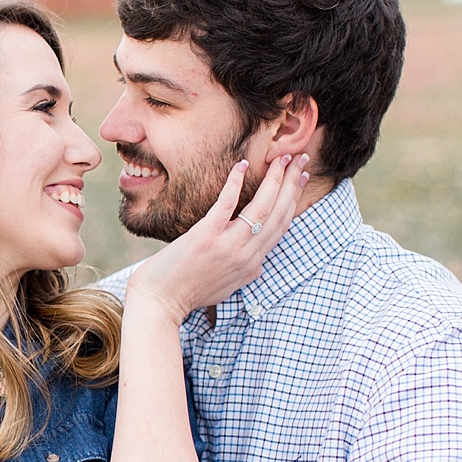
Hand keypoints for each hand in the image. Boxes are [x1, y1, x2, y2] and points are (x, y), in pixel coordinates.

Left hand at [127, 153, 309, 324]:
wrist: (160, 304)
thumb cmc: (189, 293)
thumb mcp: (228, 286)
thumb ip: (246, 272)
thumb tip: (258, 262)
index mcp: (253, 264)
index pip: (281, 226)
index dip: (294, 199)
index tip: (301, 178)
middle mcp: (246, 255)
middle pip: (278, 213)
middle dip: (292, 183)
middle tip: (301, 159)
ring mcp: (228, 246)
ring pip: (262, 208)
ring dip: (275, 180)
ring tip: (281, 157)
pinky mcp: (206, 236)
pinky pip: (227, 203)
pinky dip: (235, 183)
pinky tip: (242, 165)